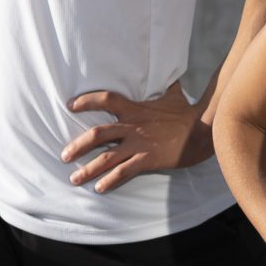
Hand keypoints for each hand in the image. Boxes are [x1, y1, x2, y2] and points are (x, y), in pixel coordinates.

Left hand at [60, 85, 211, 192]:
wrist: (202, 130)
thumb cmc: (187, 113)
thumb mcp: (174, 96)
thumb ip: (166, 87)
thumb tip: (170, 77)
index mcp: (135, 109)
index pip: (106, 99)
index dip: (87, 101)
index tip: (70, 105)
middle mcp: (132, 126)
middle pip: (98, 134)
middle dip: (78, 145)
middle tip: (63, 155)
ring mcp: (139, 144)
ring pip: (106, 157)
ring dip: (88, 169)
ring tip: (74, 179)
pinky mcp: (148, 159)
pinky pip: (124, 172)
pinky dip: (110, 181)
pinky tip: (99, 188)